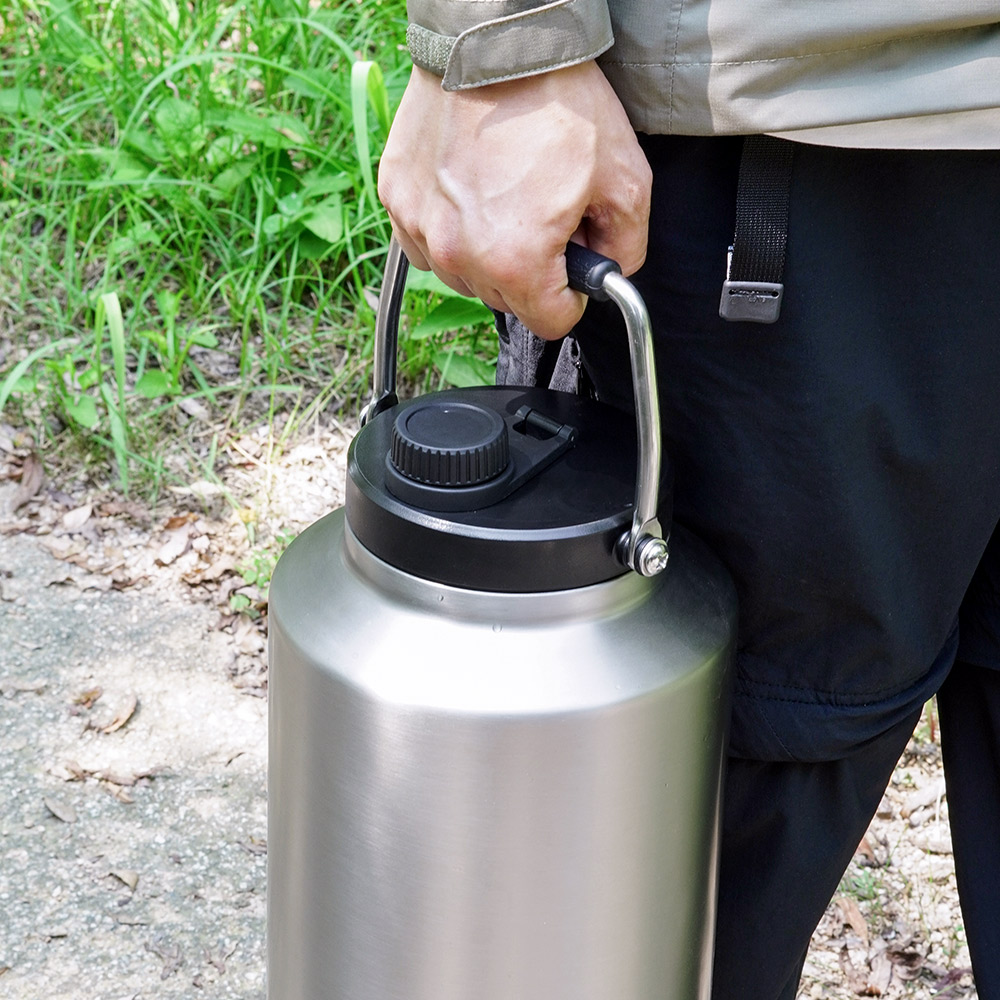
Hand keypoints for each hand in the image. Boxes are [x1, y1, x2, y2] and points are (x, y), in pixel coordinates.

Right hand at [377, 62, 651, 338]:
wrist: (497, 39)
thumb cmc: (558, 102)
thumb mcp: (626, 180)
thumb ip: (626, 249)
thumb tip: (609, 277)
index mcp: (514, 263)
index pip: (550, 322)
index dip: (572, 295)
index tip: (575, 260)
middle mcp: (458, 256)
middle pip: (506, 300)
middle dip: (532, 269)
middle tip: (546, 213)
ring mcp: (421, 228)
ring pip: (466, 275)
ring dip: (488, 252)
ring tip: (507, 194)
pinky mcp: (398, 199)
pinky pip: (429, 244)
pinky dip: (451, 229)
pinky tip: (471, 190)